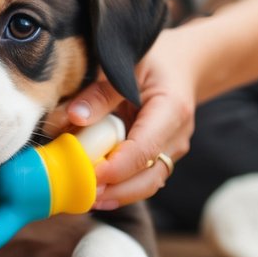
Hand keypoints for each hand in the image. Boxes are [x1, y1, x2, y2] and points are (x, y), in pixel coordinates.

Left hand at [65, 29, 197, 208]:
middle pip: (149, 177)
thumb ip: (100, 92)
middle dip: (116, 190)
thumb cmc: (153, 58)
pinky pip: (143, 178)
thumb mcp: (126, 64)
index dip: (116, 167)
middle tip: (82, 195)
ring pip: (147, 184)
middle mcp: (176, 136)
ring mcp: (172, 150)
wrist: (184, 63)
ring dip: (117, 193)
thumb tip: (74, 117)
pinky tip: (96, 188)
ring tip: (85, 198)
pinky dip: (121, 186)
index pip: (144, 149)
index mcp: (171, 110)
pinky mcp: (162, 156)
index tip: (88, 174)